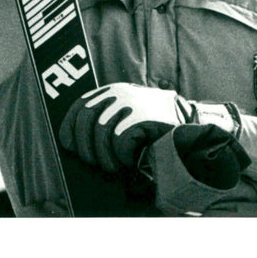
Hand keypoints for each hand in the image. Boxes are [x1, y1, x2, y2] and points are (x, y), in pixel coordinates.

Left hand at [60, 83, 216, 172]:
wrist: (187, 126)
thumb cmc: (153, 127)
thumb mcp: (127, 114)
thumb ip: (105, 117)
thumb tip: (76, 140)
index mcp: (111, 91)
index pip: (79, 106)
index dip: (70, 128)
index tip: (71, 147)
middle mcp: (117, 93)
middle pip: (85, 120)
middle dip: (86, 148)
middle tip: (97, 164)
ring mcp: (129, 103)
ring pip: (100, 133)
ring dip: (105, 157)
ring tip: (116, 166)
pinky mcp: (141, 116)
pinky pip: (119, 141)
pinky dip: (123, 156)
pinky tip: (133, 159)